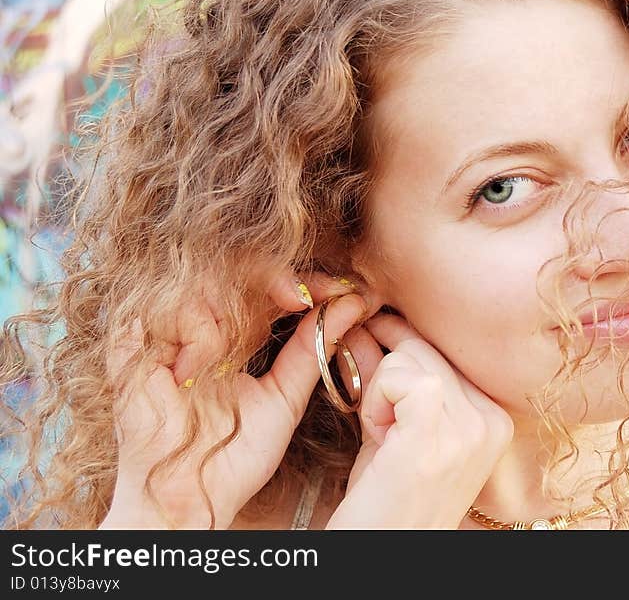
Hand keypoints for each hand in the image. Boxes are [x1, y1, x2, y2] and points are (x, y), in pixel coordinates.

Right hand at [100, 271, 369, 529]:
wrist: (191, 500)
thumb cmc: (235, 457)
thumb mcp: (284, 398)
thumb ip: (312, 349)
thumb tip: (352, 304)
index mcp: (237, 336)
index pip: (270, 287)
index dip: (305, 281)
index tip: (342, 289)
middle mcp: (202, 329)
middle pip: (236, 272)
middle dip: (273, 278)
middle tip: (299, 297)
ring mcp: (166, 335)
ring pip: (200, 285)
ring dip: (226, 313)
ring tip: (228, 358)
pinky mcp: (131, 347)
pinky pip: (163, 310)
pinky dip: (190, 333)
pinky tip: (195, 370)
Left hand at [325, 314, 513, 528]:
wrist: (385, 552)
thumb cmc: (388, 501)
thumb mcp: (398, 429)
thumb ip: (391, 379)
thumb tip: (367, 326)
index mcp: (495, 418)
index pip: (445, 352)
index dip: (403, 348)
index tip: (375, 338)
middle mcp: (491, 420)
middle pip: (425, 348)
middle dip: (388, 370)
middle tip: (377, 413)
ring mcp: (469, 427)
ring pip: (407, 357)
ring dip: (380, 392)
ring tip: (383, 436)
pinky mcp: (435, 434)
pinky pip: (396, 376)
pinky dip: (374, 401)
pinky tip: (378, 434)